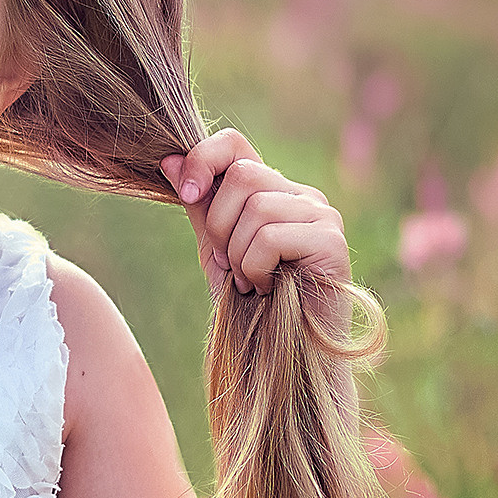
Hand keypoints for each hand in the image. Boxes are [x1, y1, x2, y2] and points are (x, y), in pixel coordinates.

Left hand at [159, 128, 351, 298]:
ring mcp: (321, 215)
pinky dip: (256, 269)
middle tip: (228, 264)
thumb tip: (167, 160)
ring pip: (256, 208)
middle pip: (242, 174)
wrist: (282, 354)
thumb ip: (199, 204)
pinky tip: (268, 289)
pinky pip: (271, 237)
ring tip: (250, 282)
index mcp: (272, 190)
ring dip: (238, 255)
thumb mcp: (215, 248)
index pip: (234, 143)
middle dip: (219, 226)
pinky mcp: (331, 241)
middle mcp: (301, 195)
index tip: (185, 194)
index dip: (202, 159)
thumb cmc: (251, 304)